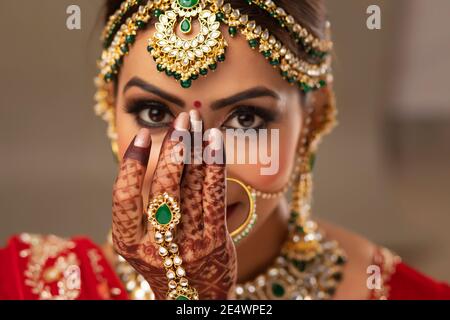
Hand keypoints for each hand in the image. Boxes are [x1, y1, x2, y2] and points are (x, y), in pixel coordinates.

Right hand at [111, 111, 236, 299]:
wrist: (193, 297)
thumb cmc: (165, 262)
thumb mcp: (144, 242)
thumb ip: (144, 207)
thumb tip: (155, 156)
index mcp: (130, 243)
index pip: (124, 198)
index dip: (131, 164)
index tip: (143, 136)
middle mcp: (156, 245)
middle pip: (162, 188)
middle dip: (173, 148)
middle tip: (181, 119)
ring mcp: (188, 244)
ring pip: (190, 188)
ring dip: (195, 149)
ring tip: (197, 120)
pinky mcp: (214, 242)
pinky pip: (213, 198)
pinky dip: (214, 167)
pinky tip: (215, 143)